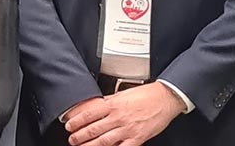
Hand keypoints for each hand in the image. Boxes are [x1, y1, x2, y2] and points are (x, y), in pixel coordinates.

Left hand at [63, 82, 182, 145]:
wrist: (165, 98)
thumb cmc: (146, 95)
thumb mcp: (123, 94)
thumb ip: (109, 101)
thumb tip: (95, 107)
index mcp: (113, 104)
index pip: (89, 113)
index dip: (76, 121)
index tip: (69, 125)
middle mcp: (118, 117)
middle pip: (93, 129)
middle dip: (80, 136)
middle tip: (72, 139)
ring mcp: (128, 129)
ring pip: (104, 141)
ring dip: (90, 145)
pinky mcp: (137, 138)